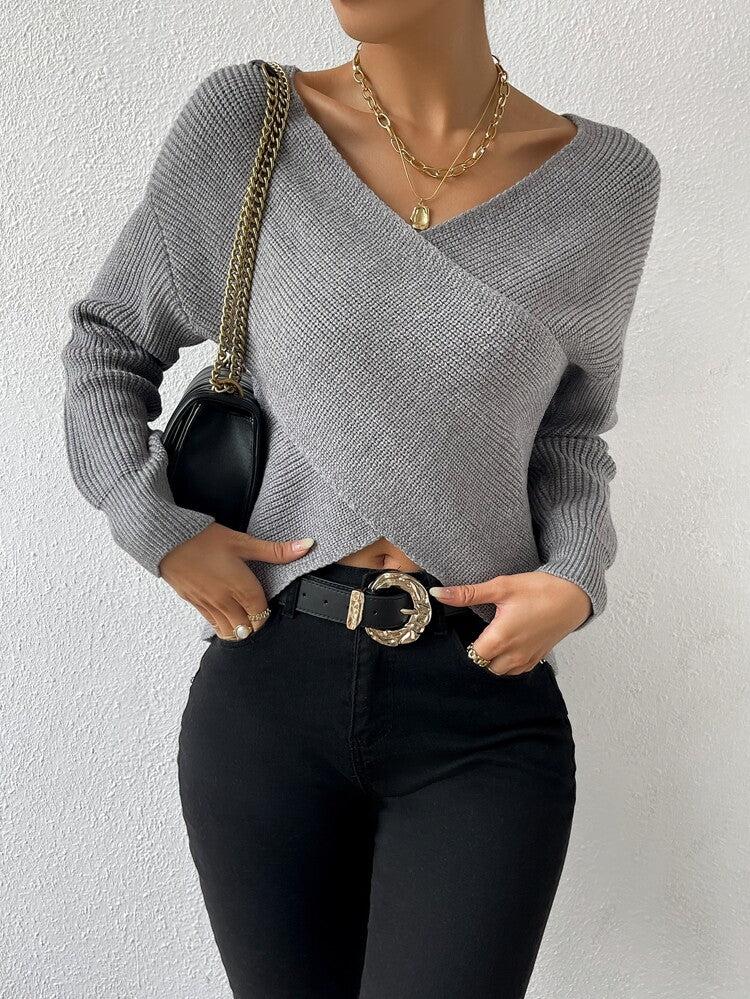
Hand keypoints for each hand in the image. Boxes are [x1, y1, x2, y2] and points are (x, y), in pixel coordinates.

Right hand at [158, 523, 314, 638]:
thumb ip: (275, 550)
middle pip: (248, 628)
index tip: (269, 605)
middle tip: (260, 614)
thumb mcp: (242, 541)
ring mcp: (209, 606)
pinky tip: (228, 621)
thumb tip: (307, 546)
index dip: (268, 613)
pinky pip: (214, 626)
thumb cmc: (204, 539)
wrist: (167, 540)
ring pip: (230, 632)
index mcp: (241, 587)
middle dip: (256, 624)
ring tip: (246, 620)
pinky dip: (223, 627)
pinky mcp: (195, 605)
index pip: (262, 614)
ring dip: (241, 629)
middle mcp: (226, 602)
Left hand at [429, 571, 591, 675]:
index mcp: (501, 638)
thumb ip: (467, 593)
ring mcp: (527, 659)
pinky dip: (508, 663)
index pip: (472, 655)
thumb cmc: (540, 589)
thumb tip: (438, 593)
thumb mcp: (501, 587)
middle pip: (484, 666)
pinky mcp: (538, 658)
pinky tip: (508, 644)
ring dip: (493, 660)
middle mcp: (513, 654)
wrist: (575, 595)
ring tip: (492, 638)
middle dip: (478, 654)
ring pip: (500, 671)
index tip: (463, 632)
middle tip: (476, 634)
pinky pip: (516, 671)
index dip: (464, 645)